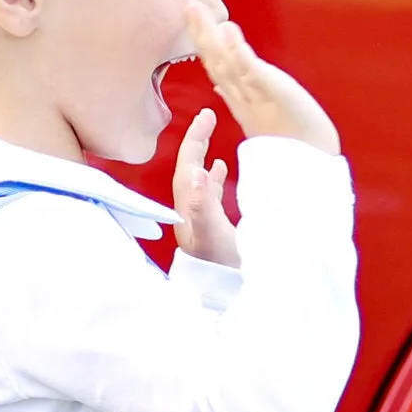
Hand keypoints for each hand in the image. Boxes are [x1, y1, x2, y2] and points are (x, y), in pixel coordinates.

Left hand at [170, 103, 240, 266]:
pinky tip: (220, 170)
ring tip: (211, 137)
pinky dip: (213, 177)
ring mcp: (200, 220)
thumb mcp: (215, 234)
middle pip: (189, 168)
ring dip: (203, 157)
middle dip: (197, 141)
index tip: (207, 115)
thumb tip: (196, 169)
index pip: (187, 164)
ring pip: (198, 180)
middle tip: (208, 116)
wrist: (225, 296)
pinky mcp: (211, 228)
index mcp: (188, 208)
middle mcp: (190, 212)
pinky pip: (208, 195)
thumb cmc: (223, 268)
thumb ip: (203, 204)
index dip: (195, 138)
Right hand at [180, 0, 338, 155]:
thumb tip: (222, 83)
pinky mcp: (274, 96)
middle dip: (198, 29)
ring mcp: (256, 96)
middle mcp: (243, 96)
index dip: (201, 38)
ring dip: (210, 34)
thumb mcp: (262, 111)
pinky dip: (239, 52)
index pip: (215, 63)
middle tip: (184, 0)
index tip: (188, 10)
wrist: (312, 165)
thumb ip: (242, 92)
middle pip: (215, 59)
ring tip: (196, 8)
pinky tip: (229, 31)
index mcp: (240, 98)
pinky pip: (252, 73)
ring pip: (226, 63)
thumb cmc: (292, 139)